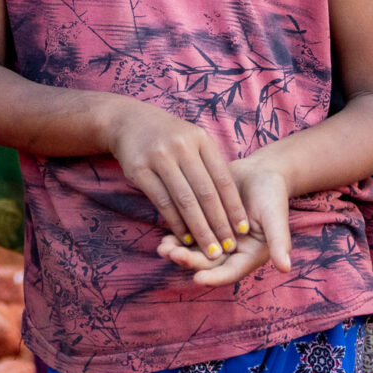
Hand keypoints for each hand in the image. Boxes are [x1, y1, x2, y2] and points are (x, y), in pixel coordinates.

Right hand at [105, 98, 250, 261]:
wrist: (130, 122)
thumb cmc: (171, 138)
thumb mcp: (194, 141)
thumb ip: (211, 166)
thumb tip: (233, 207)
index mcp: (201, 140)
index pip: (223, 179)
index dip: (234, 207)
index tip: (243, 230)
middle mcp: (181, 146)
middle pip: (205, 192)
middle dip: (219, 224)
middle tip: (228, 247)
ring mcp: (159, 157)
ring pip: (184, 201)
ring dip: (199, 230)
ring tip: (210, 250)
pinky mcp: (139, 169)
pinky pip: (162, 202)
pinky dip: (176, 223)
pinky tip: (185, 238)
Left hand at [159, 158, 289, 285]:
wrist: (259, 171)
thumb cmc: (272, 194)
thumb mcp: (275, 216)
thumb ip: (279, 242)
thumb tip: (286, 268)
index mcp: (249, 255)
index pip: (230, 272)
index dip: (214, 277)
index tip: (197, 278)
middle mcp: (231, 252)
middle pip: (208, 264)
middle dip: (189, 262)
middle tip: (171, 255)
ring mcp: (216, 239)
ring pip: (195, 252)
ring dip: (179, 253)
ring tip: (162, 248)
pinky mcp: (204, 224)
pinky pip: (189, 235)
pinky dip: (177, 238)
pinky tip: (163, 237)